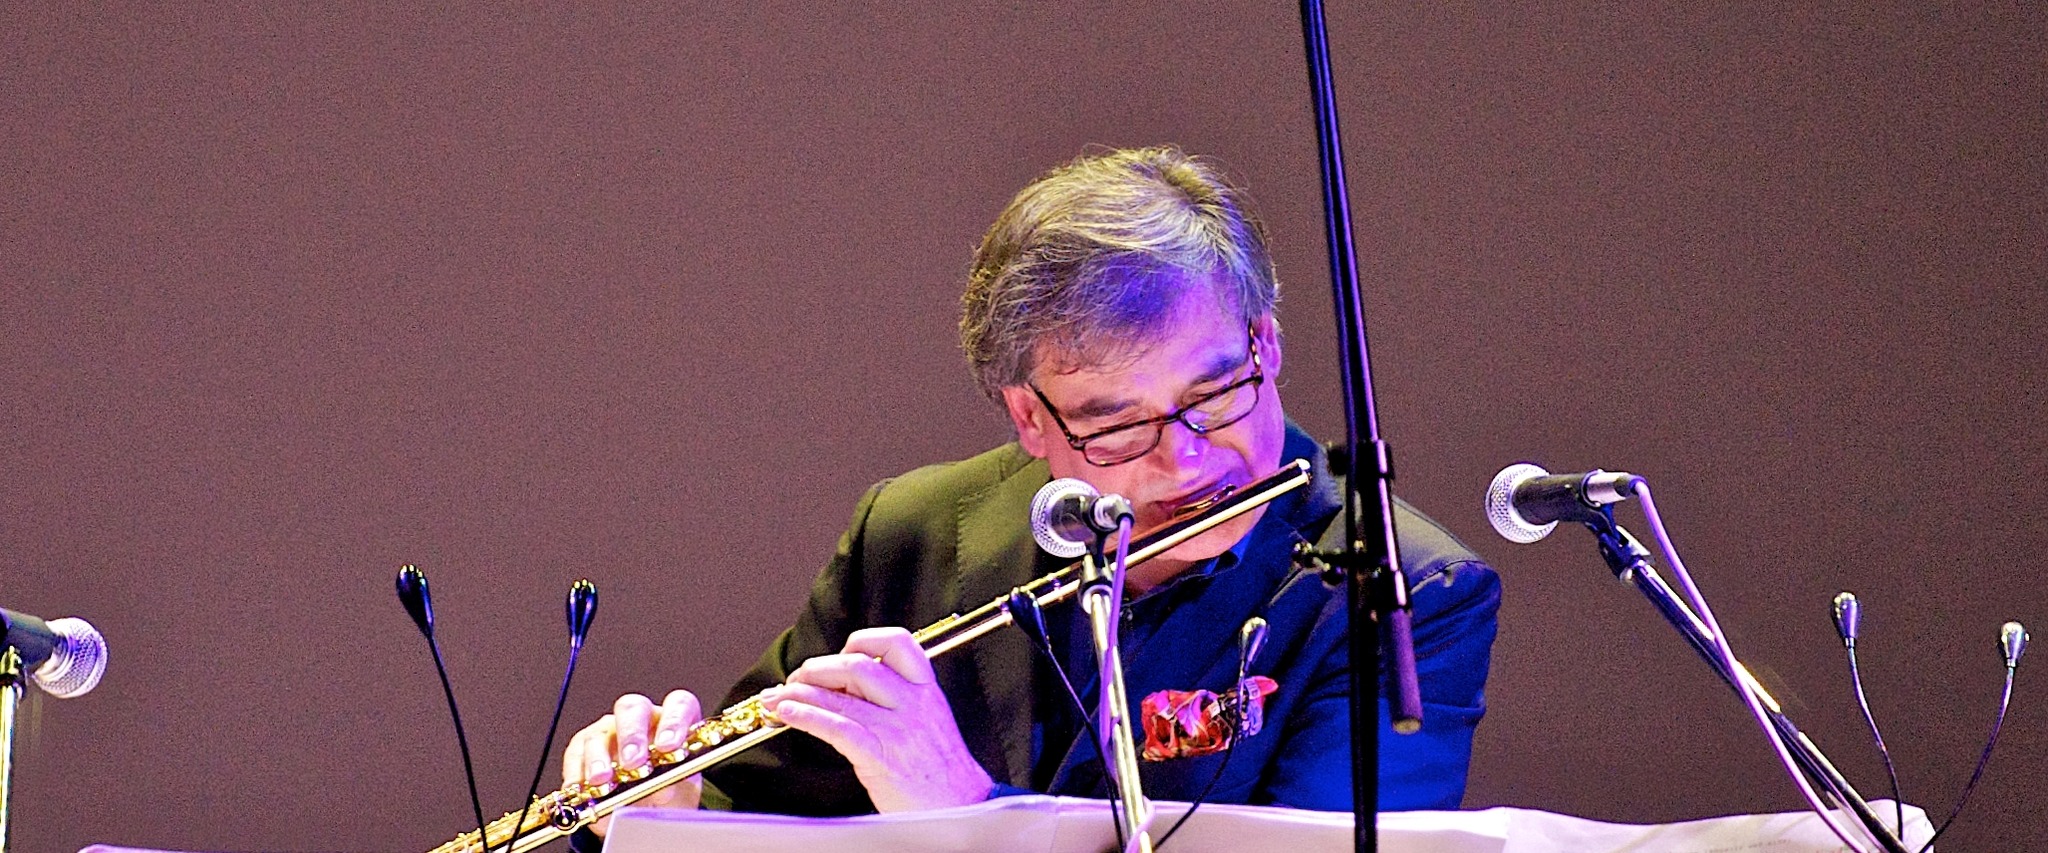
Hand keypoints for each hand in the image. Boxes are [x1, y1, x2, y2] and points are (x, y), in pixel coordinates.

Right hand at [562, 689, 704, 836]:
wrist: (648, 814)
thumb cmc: (669, 795)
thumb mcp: (680, 794)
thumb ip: (675, 787)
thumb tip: (663, 788)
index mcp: (674, 723)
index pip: (678, 705)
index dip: (674, 721)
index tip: (669, 746)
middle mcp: (642, 720)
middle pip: (633, 709)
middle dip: (632, 735)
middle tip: (633, 762)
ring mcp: (611, 731)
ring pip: (600, 733)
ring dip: (600, 757)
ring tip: (602, 780)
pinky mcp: (584, 748)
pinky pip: (576, 754)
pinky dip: (577, 772)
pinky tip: (580, 788)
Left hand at [764, 626, 995, 811]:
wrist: (962, 806)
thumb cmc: (940, 768)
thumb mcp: (927, 720)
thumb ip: (895, 698)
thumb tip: (844, 683)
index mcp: (926, 689)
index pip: (896, 642)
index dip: (862, 641)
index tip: (840, 654)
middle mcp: (913, 703)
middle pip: (857, 665)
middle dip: (817, 668)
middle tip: (797, 680)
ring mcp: (897, 729)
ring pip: (840, 695)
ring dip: (800, 692)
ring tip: (777, 696)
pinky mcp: (881, 757)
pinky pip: (837, 728)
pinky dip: (806, 716)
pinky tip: (789, 714)